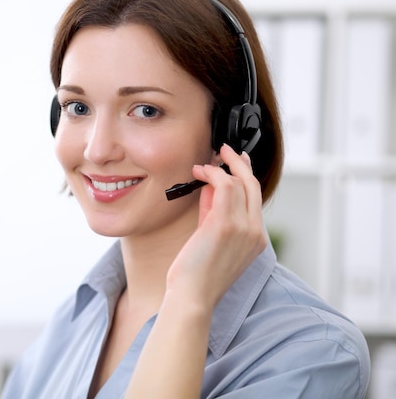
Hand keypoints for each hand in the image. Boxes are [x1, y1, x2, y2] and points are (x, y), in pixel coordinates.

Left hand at [165, 144, 267, 311]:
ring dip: (220, 168)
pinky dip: (212, 174)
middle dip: (239, 163)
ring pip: (239, 183)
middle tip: (224, 150)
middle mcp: (255, 232)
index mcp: (256, 239)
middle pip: (253, 185)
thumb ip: (213, 213)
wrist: (192, 297)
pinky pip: (225, 186)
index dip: (246, 175)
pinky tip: (200, 172)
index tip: (237, 161)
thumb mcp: (210, 239)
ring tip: (202, 166)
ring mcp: (243, 228)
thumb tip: (209, 188)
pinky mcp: (225, 224)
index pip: (255, 198)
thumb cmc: (196, 273)